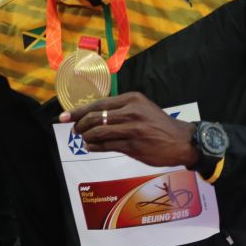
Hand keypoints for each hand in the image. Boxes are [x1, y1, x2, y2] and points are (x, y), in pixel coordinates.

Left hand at [60, 91, 198, 167]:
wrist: (182, 140)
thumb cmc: (158, 124)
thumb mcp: (141, 108)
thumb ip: (118, 110)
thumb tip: (91, 116)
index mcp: (131, 99)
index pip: (97, 104)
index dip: (77, 111)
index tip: (63, 116)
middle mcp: (130, 112)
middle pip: (94, 117)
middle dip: (78, 125)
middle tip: (74, 130)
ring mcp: (132, 129)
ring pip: (98, 132)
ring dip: (85, 137)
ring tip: (83, 139)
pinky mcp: (133, 145)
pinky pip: (106, 146)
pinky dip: (94, 146)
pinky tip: (91, 146)